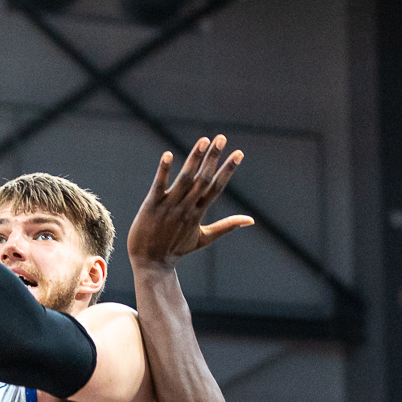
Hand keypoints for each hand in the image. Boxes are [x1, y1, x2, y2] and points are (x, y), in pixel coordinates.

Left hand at [125, 136, 251, 269]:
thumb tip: (250, 220)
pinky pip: (159, 185)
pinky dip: (164, 170)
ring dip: (194, 159)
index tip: (238, 153)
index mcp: (199, 213)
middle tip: (221, 137)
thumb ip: (227, 226)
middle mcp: (186, 208)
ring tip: (203, 141)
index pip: (217, 187)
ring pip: (185, 179)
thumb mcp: (204, 238)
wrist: (150, 264)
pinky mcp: (151, 205)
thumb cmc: (175, 250)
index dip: (228, 170)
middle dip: (213, 157)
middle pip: (203, 179)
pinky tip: (169, 154)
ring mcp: (169, 206)